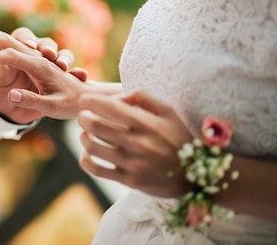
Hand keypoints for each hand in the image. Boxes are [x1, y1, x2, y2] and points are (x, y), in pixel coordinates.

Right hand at [0, 22, 87, 122]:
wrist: (82, 99)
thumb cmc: (70, 104)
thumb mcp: (53, 107)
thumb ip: (33, 100)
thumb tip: (12, 94)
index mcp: (42, 64)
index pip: (13, 55)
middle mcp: (37, 55)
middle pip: (9, 39)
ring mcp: (33, 55)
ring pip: (10, 37)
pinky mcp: (29, 59)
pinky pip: (11, 42)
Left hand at [77, 89, 192, 197]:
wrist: (194, 175)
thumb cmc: (177, 137)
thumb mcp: (167, 111)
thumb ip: (142, 97)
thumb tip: (115, 98)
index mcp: (146, 123)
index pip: (109, 107)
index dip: (90, 101)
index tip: (84, 100)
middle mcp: (138, 143)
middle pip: (94, 125)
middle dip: (83, 117)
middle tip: (83, 116)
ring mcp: (133, 163)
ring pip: (92, 147)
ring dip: (83, 137)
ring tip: (86, 134)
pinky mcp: (129, 180)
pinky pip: (97, 170)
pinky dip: (85, 160)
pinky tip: (87, 154)